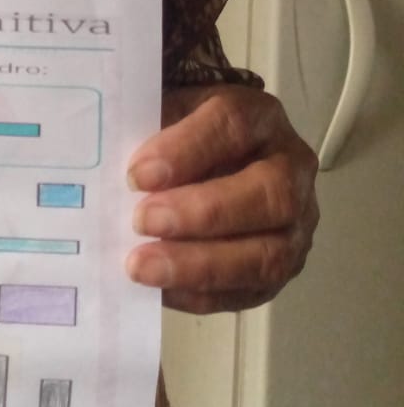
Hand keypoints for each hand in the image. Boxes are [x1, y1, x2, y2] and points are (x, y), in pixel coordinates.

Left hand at [125, 84, 318, 313]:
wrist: (206, 165)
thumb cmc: (179, 138)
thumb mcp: (163, 112)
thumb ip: (144, 127)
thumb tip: (111, 159)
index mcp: (259, 117)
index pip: (233, 125)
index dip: (187, 150)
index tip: (138, 174)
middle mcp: (290, 169)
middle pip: (270, 194)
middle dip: (203, 212)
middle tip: (142, 220)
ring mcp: (295, 224)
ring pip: (268, 254)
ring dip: (200, 265)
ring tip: (141, 266)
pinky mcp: (281, 269)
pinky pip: (251, 291)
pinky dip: (201, 294)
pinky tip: (159, 289)